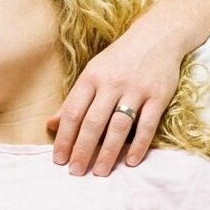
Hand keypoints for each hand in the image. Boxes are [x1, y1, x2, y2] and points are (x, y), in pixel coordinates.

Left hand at [47, 37, 179, 175]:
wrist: (156, 37)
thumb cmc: (119, 59)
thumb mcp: (92, 73)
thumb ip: (73, 100)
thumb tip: (51, 125)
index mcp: (91, 77)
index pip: (73, 112)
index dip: (64, 137)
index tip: (58, 159)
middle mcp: (111, 83)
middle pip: (93, 122)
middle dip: (82, 149)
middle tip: (76, 172)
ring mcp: (135, 90)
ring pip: (119, 126)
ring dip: (108, 152)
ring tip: (100, 172)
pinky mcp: (158, 96)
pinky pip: (147, 125)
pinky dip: (139, 145)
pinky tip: (131, 161)